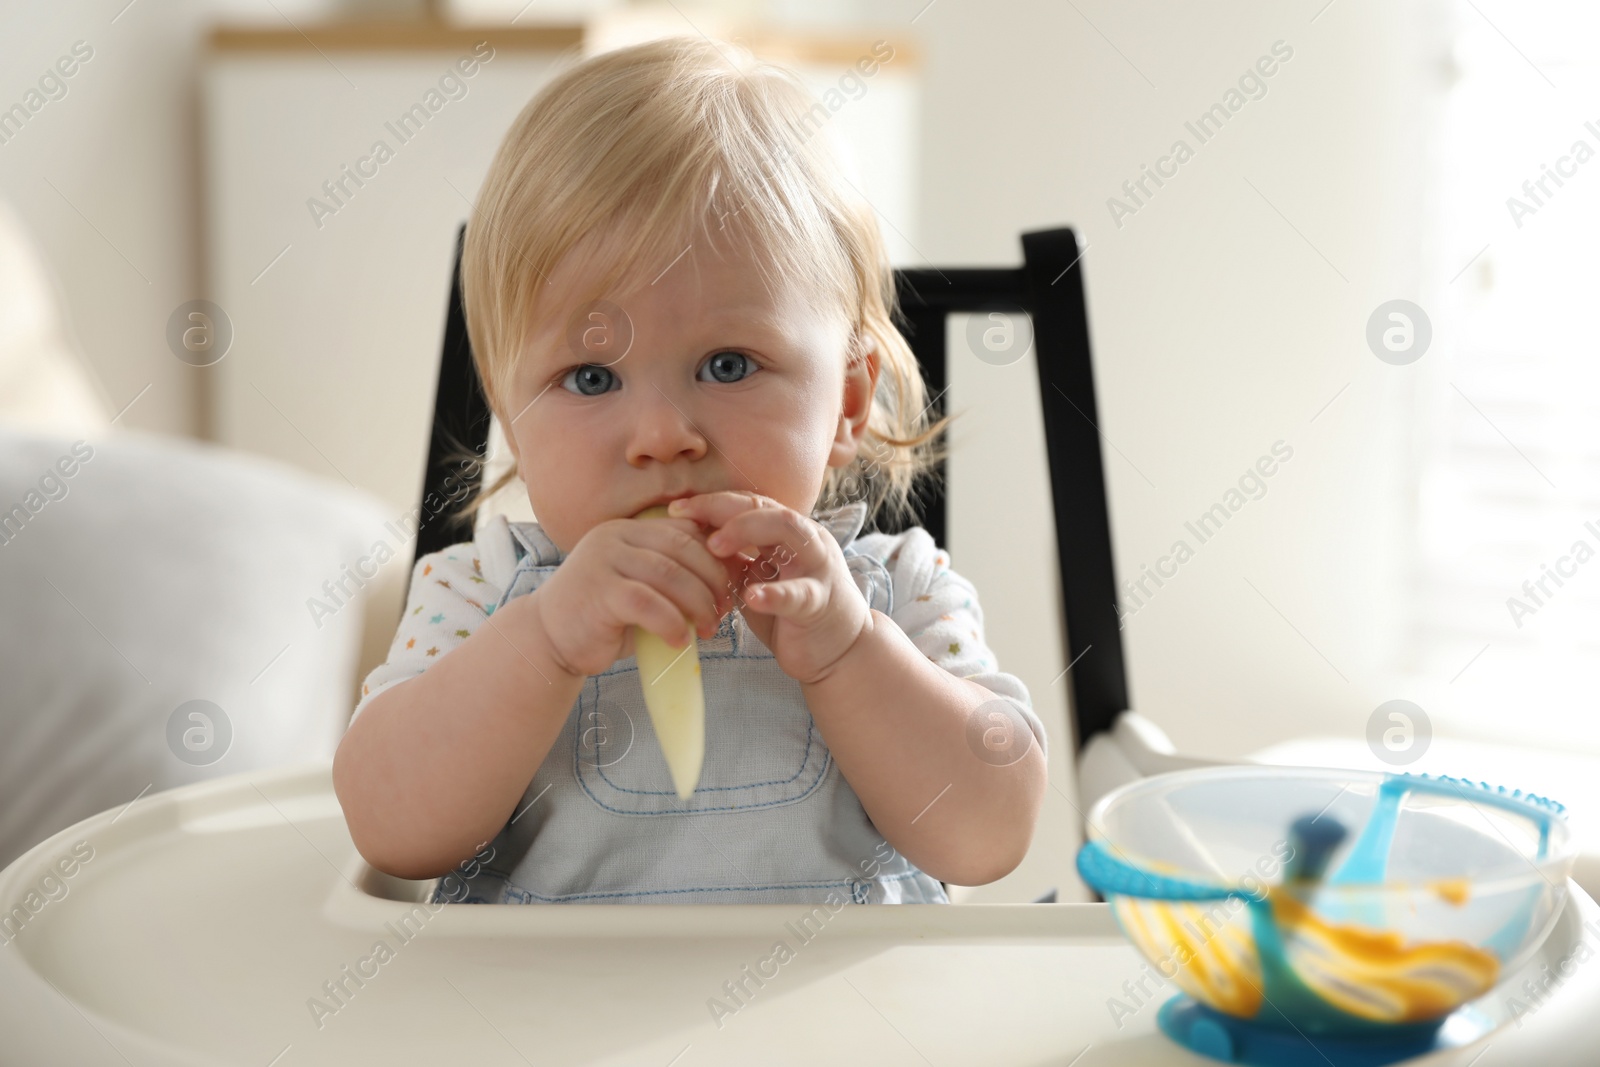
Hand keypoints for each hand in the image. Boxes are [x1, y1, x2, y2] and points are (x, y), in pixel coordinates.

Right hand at [532, 515, 734, 677]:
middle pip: (683, 548)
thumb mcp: (643, 588)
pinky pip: (648, 603)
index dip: (716, 558)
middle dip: (712, 581)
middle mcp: (616, 536)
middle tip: (723, 612)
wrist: (548, 639)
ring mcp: (605, 560)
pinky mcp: (599, 591)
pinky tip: (680, 640)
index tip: (730, 588)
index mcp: (630, 530)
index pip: (686, 531)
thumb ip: (675, 577)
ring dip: (698, 605)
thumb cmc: (604, 618)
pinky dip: (672, 623)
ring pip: (670, 574)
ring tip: (708, 629)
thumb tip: (731, 577)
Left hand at [667, 491, 869, 684]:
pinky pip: (799, 593)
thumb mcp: (758, 580)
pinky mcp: (820, 603)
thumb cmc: (794, 614)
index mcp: (790, 533)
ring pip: (789, 532)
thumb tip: (688, 544)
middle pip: (766, 508)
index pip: (750, 503)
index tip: (676, 509)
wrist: (839, 651)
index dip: (712, 502)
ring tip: (713, 546)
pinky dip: (774, 593)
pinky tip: (750, 597)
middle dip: (722, 508)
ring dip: (747, 531)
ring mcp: (817, 568)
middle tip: (685, 518)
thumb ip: (735, 560)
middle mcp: (808, 541)